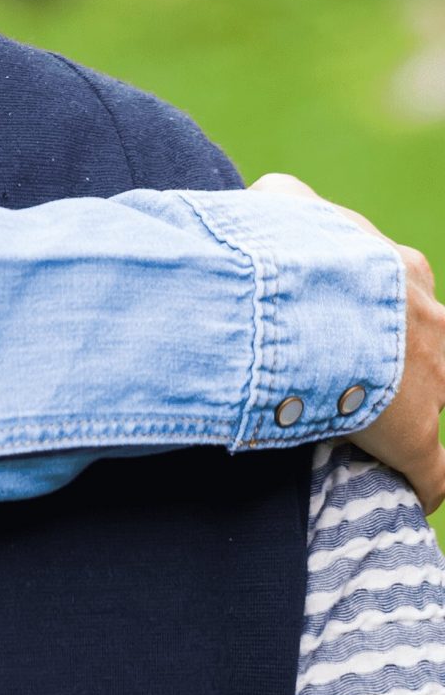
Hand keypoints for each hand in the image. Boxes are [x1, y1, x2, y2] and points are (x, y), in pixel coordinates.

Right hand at [255, 172, 444, 509]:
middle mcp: (424, 320)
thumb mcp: (279, 205)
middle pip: (436, 344)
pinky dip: (426, 484)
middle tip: (369, 377)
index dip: (380, 311)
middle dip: (413, 361)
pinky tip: (412, 494)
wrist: (295, 295)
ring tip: (383, 433)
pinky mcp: (414, 435)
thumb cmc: (281, 247)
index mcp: (396, 270)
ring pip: (441, 401)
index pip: (404, 289)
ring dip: (419, 415)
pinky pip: (434, 471)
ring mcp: (427, 379)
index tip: (352, 324)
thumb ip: (283, 203)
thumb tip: (268, 199)